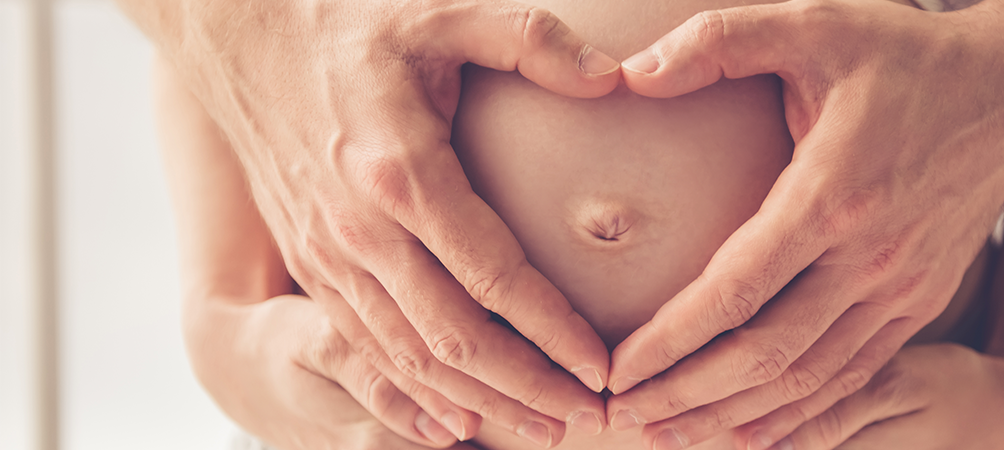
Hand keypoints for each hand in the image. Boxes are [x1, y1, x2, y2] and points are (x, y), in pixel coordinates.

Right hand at [129, 0, 624, 440]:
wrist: (242, 40)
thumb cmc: (353, 27)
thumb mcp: (445, 14)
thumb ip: (532, 41)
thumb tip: (615, 79)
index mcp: (403, 172)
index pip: (494, 277)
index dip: (553, 331)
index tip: (602, 366)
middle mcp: (360, 230)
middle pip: (452, 338)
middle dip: (526, 388)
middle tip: (588, 416)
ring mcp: (328, 256)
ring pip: (408, 358)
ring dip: (478, 401)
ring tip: (541, 427)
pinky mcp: (311, 266)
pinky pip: (365, 351)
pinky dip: (413, 394)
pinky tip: (456, 418)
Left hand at [603, 0, 1003, 445]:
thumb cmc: (906, 55)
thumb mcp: (813, 22)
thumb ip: (718, 41)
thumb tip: (630, 73)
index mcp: (833, 195)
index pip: (735, 292)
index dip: (669, 341)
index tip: (615, 370)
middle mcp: (872, 258)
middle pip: (767, 354)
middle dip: (688, 395)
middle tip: (624, 417)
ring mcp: (904, 289)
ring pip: (810, 380)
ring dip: (737, 415)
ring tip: (673, 436)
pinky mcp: (924, 303)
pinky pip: (854, 377)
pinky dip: (800, 413)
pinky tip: (753, 428)